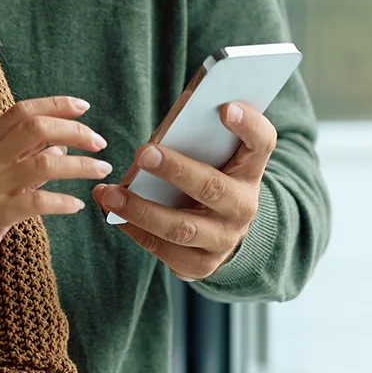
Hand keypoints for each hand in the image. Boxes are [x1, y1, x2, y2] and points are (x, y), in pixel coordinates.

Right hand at [0, 95, 108, 292]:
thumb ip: (21, 161)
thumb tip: (60, 147)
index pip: (22, 111)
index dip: (55, 105)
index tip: (83, 107)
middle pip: (37, 128)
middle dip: (75, 131)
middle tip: (99, 142)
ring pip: (44, 163)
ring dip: (79, 166)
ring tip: (101, 170)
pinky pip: (37, 202)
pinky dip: (62, 202)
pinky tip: (76, 206)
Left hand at [93, 101, 278, 280]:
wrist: (224, 231)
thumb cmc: (212, 177)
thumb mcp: (216, 156)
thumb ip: (198, 135)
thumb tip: (168, 121)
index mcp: (250, 170)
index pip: (261, 143)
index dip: (248, 125)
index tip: (225, 108)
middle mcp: (243, 207)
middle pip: (212, 188)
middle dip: (176, 171)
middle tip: (144, 153)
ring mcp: (223, 240)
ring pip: (182, 228)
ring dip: (141, 210)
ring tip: (110, 194)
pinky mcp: (199, 264)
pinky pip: (163, 249)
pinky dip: (133, 229)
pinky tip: (111, 211)